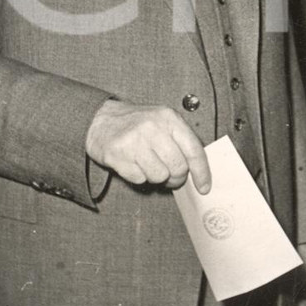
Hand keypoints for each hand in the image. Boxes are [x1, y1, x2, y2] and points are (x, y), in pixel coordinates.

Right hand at [85, 100, 211, 192]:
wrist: (101, 120)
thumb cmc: (137, 124)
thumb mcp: (163, 122)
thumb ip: (181, 141)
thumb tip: (199, 171)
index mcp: (169, 118)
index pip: (193, 150)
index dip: (202, 172)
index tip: (204, 187)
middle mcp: (153, 127)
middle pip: (178, 167)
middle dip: (176, 177)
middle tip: (170, 175)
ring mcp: (134, 141)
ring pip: (159, 176)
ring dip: (156, 176)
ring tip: (149, 164)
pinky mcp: (117, 154)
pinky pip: (139, 179)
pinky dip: (139, 176)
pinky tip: (134, 163)